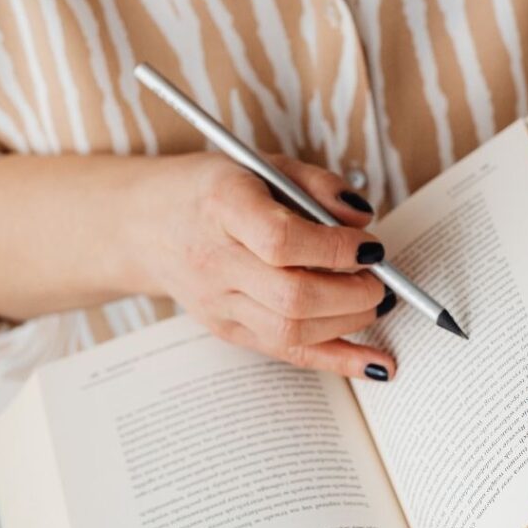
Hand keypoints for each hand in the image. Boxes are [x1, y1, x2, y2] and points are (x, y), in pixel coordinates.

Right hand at [136, 151, 395, 380]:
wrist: (146, 225)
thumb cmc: (213, 190)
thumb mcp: (264, 164)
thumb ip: (317, 186)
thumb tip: (363, 220)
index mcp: (223, 207)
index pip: (282, 241)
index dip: (335, 249)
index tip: (371, 246)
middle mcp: (215, 261)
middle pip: (292, 296)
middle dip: (352, 293)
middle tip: (382, 279)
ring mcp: (218, 303)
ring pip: (291, 331)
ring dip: (349, 322)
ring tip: (377, 301)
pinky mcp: (227, 330)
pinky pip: (287, 352)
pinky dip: (337, 360)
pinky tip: (377, 363)